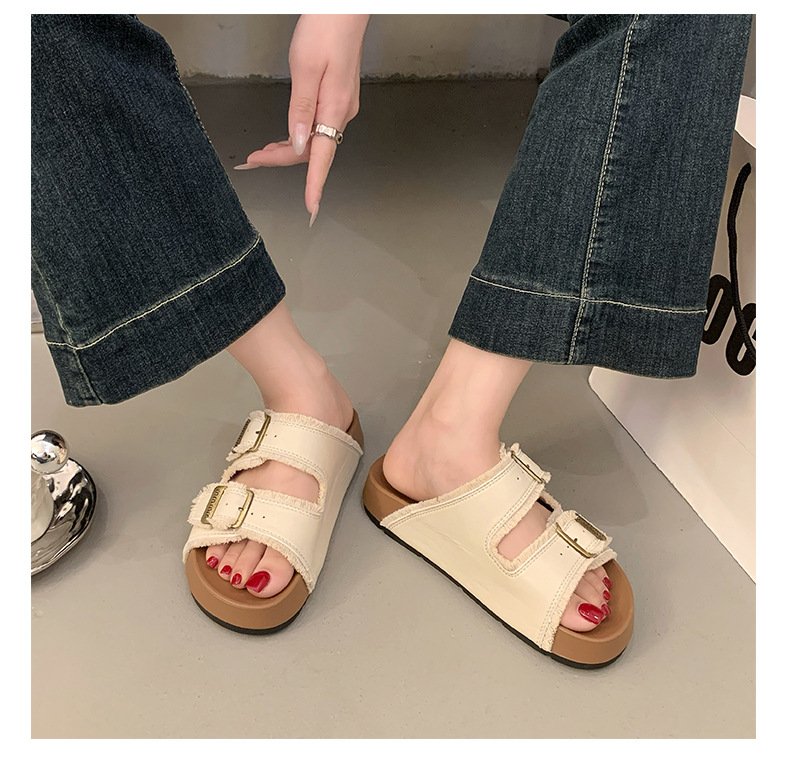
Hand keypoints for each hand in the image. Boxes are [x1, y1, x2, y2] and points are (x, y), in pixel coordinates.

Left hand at [235, 14, 368, 224]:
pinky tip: (286, 136)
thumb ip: (300, 110)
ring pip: (313, 139)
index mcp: (335, 109)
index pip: (321, 157)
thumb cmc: (326, 30)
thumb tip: (297, 143)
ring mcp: (341, 106)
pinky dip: (298, 136)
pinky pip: (318, 126)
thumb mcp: (306, 69)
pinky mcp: (338, 97)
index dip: (313, 185)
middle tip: (253, 160)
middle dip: (281, 159)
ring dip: (288, 149)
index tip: (311, 208)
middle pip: (312, 150)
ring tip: (261, 152)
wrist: (346, 8)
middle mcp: (342, 113)